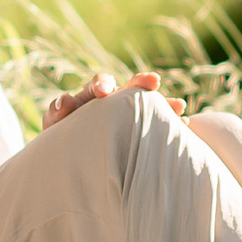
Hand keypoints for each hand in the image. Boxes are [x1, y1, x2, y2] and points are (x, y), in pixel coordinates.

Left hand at [41, 69, 185, 130]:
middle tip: (153, 82)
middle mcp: (114, 103)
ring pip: (148, 107)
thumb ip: (57, 113)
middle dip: (140, 84)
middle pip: (130, 89)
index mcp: (92, 97)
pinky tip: (185, 127)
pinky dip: (170, 124)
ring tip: (179, 108)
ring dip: (163, 106)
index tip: (105, 90)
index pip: (99, 84)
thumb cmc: (61, 140)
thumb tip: (63, 100)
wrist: (71, 160)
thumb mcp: (56, 127)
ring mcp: (130, 117)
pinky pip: (157, 125)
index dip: (102, 84)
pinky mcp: (141, 133)